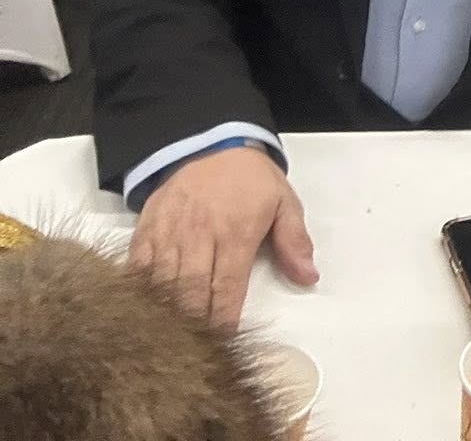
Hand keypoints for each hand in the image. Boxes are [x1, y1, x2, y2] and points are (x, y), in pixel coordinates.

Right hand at [128, 145, 317, 328]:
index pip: (229, 285)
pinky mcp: (146, 229)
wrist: (210, 143)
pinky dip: (138, 291)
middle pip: (192, 290)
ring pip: (162, 282)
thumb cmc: (251, 180)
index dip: (225, 317)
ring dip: (165, 312)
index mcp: (236, 232)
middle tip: (193, 351)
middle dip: (193, 322)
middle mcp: (199, 235)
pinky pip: (137, 266)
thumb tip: (309, 278)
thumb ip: (295, 241)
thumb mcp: (284, 202)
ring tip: (166, 340)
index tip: (224, 342)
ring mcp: (168, 233)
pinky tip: (140, 312)